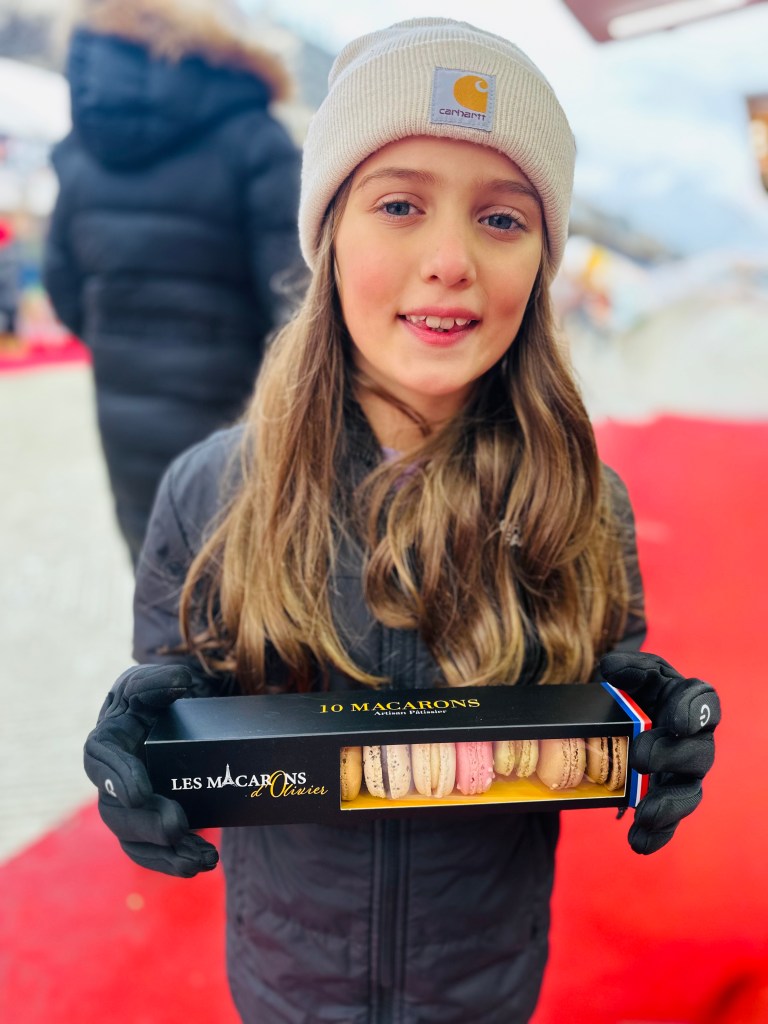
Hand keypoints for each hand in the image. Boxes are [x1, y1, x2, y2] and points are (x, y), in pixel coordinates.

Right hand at [83, 664, 218, 876]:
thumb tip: (180, 683)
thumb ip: (161, 680)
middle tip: (177, 827)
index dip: (117, 777)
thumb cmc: (161, 695)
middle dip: (145, 823)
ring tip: (199, 860)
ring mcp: (129, 804)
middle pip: (115, 810)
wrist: (179, 716)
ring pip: (133, 839)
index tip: (140, 792)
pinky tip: (201, 864)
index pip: (100, 759)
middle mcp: (112, 776)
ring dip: (164, 853)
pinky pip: (152, 851)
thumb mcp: (158, 681)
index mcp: (108, 738)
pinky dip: (174, 861)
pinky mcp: (149, 822)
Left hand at [600, 651, 719, 854]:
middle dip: (671, 757)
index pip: (705, 703)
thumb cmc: (639, 692)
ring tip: (644, 814)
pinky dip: (657, 834)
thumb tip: (610, 669)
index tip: (679, 722)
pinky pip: (670, 820)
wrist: (625, 721)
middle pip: (698, 753)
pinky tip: (639, 843)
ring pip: (689, 793)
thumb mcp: (635, 675)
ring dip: (668, 805)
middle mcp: (694, 740)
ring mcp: (684, 773)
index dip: (696, 712)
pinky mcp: (669, 797)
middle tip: (639, 758)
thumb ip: (628, 668)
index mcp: (689, 703)